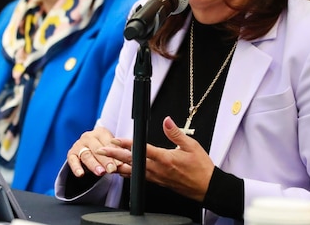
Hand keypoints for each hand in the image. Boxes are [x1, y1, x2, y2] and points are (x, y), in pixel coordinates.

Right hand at [67, 127, 122, 177]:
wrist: (88, 147)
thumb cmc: (103, 147)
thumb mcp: (110, 147)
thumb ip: (115, 154)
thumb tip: (123, 164)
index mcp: (101, 132)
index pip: (108, 142)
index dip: (114, 153)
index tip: (119, 163)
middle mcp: (88, 137)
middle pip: (97, 149)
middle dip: (105, 160)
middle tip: (112, 169)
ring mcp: (79, 145)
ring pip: (86, 155)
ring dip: (94, 165)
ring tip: (100, 172)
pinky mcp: (71, 154)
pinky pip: (72, 161)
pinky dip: (76, 168)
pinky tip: (81, 174)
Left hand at [96, 116, 214, 201]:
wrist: (207, 188)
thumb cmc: (201, 168)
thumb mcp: (192, 145)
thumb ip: (176, 133)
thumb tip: (166, 121)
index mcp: (166, 159)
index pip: (142, 150)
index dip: (127, 144)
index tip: (116, 140)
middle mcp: (159, 170)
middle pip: (133, 162)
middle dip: (115, 156)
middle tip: (102, 150)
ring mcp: (158, 178)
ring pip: (134, 173)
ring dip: (119, 166)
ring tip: (106, 162)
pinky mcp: (159, 183)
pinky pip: (140, 178)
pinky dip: (129, 174)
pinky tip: (124, 172)